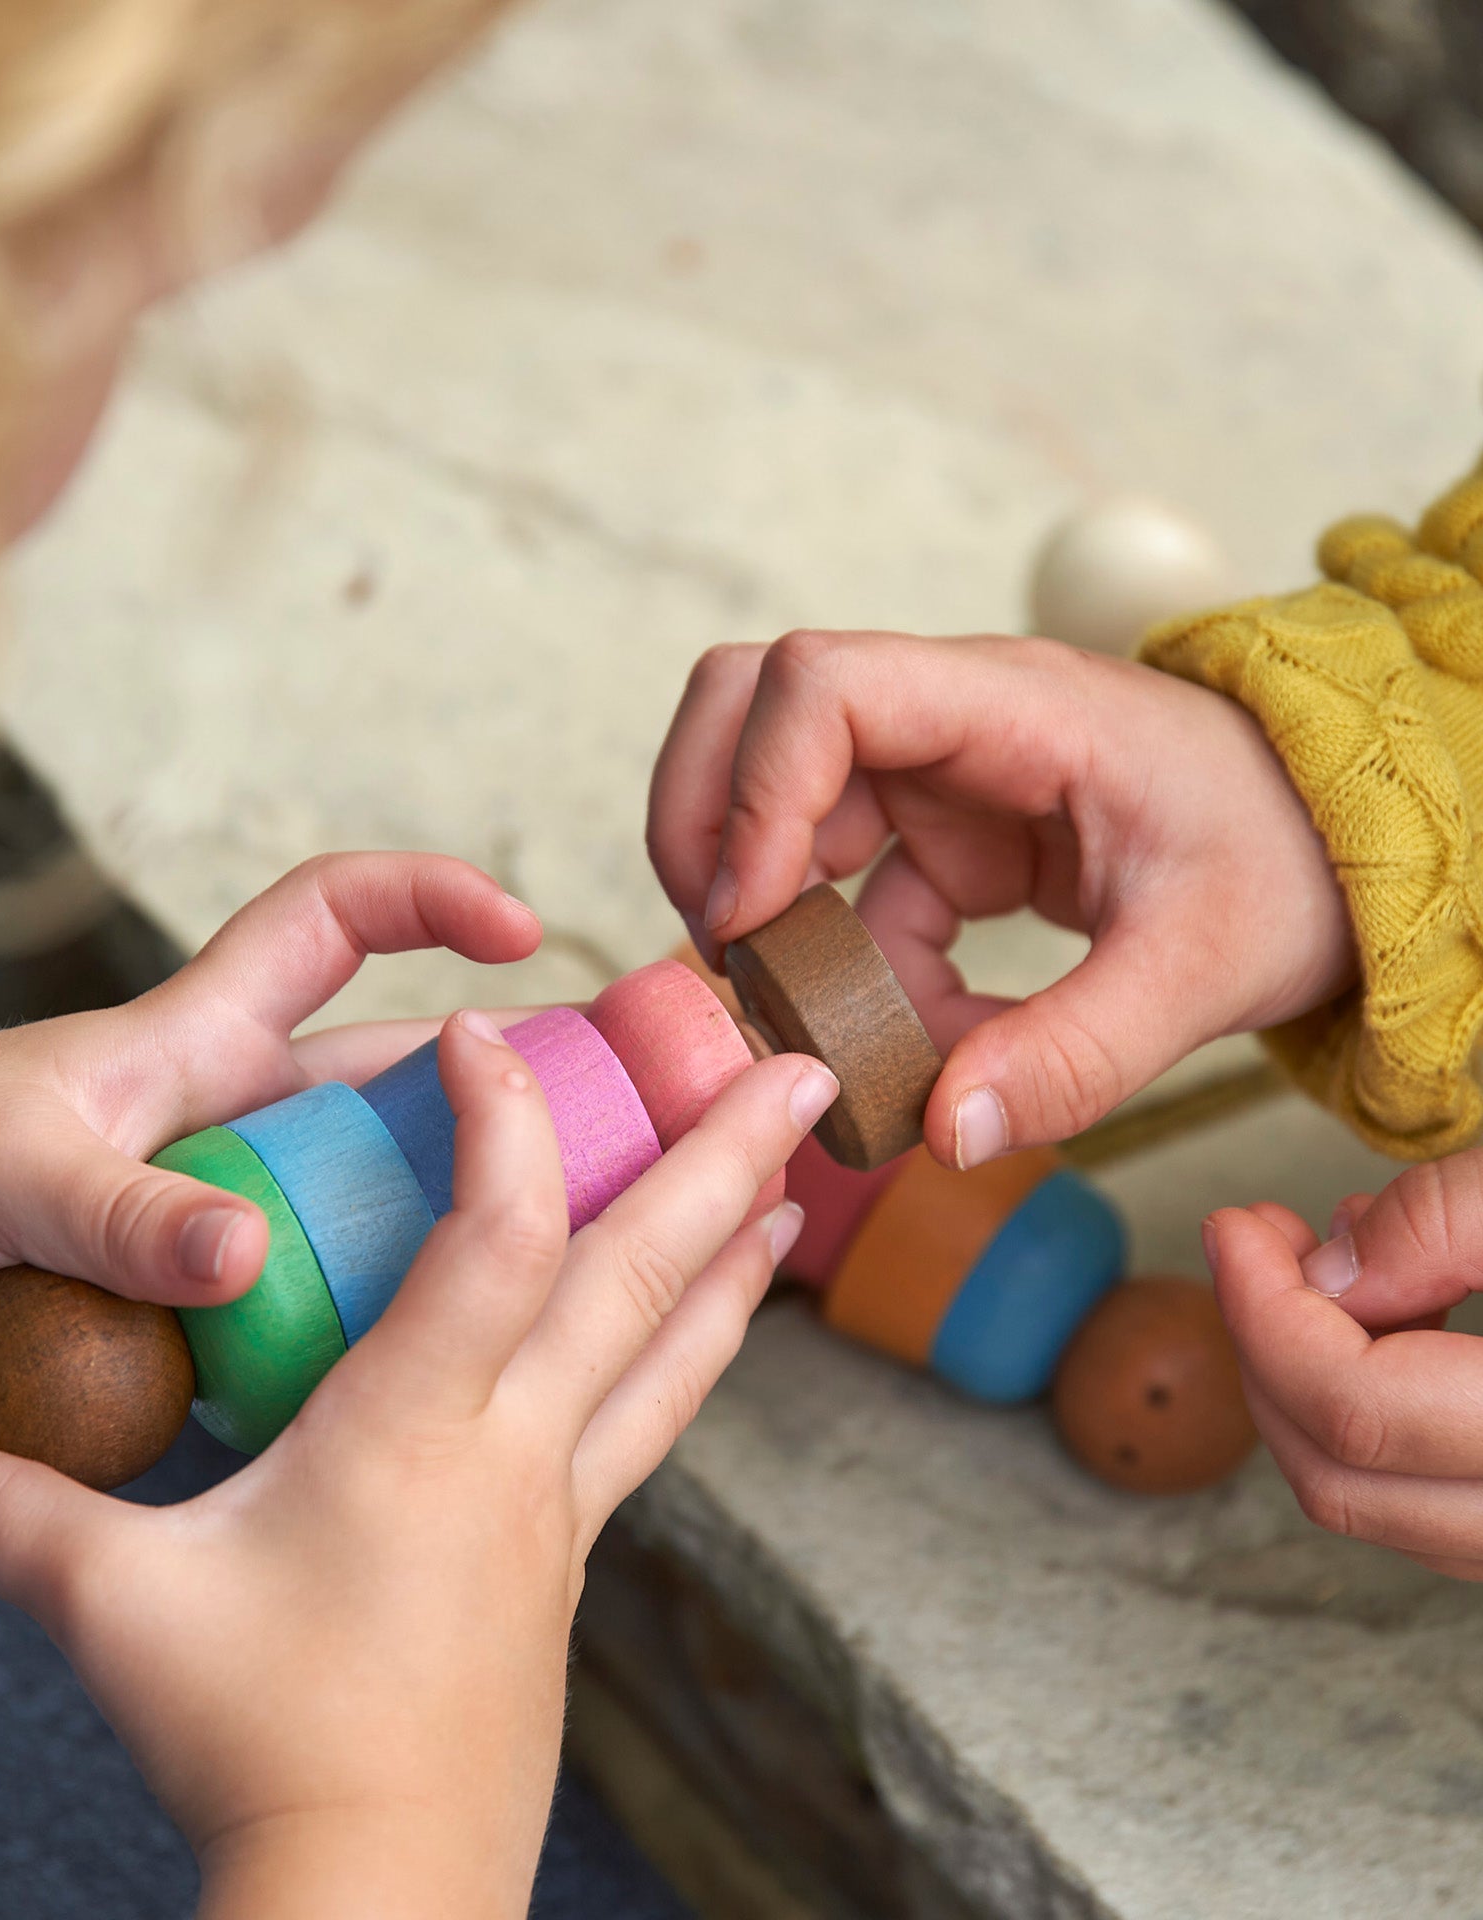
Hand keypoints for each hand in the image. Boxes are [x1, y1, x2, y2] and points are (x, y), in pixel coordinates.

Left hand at [0, 853, 541, 1402]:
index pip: (329, 926)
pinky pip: (296, 1342)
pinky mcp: (185, 1328)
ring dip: (442, 1256)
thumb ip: (114, 1210)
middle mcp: (229, 1130)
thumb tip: (246, 1254)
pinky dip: (350, 1367)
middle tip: (620, 1163)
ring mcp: (212, 1232)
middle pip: (397, 1098)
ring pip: (365, 1231)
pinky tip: (410, 1415)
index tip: (525, 932)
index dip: (431, 900)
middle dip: (502, 1108)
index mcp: (193, 1045)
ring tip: (552, 1305)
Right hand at [0, 1011, 827, 1917]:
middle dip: (724, 1154)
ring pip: (673, 1352)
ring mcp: (555, 1509)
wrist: (371, 1889)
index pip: (492, 1236)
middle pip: (642, 1274)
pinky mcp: (562, 1561)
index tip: (483, 1030)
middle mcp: (513, 1451)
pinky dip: (691, 1350)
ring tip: (793, 1175)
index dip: (502, 1118)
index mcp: (414, 1430)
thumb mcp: (110, 1610)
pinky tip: (704, 1325)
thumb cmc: (251, 1740)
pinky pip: (647, 1423)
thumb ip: (10, 1512)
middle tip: (804, 1064)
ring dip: (735, 1250)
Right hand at [648, 631, 1355, 1163]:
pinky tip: (917, 1036)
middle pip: (747, 706)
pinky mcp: (944, 840)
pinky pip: (846, 892)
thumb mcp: (1204, 968)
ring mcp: (938, 777)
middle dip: (702, 822)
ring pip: (774, 800)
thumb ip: (1078, 1053)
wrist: (1350, 849)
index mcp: (1016, 708)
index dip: (753, 791)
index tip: (748, 917)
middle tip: (721, 947)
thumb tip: (943, 1129)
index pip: (820, 683)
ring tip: (814, 1017)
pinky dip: (850, 970)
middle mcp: (953, 724)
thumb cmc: (1294, 864)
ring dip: (766, 910)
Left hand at [1205, 1157, 1482, 1578]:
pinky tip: (1394, 1320)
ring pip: (1371, 1502)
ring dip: (1311, 1384)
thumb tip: (1320, 1275)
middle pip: (1339, 1474)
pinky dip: (1372, 1419)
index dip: (1264, 1310)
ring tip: (1330, 1268)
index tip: (1234, 1228)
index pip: (1352, 1409)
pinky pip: (1421, 1504)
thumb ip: (1442, 1225)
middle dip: (1267, 1348)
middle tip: (1258, 1244)